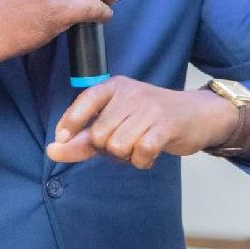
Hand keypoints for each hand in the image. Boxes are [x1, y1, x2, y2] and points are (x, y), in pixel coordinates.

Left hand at [45, 76, 238, 167]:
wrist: (197, 114)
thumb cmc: (149, 120)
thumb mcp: (115, 122)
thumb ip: (83, 138)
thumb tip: (52, 149)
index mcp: (113, 87)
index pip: (84, 102)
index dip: (69, 123)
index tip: (60, 139)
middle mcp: (130, 93)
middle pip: (99, 135)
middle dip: (107, 149)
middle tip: (124, 143)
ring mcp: (149, 108)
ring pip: (118, 146)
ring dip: (126, 156)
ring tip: (138, 146)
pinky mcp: (166, 125)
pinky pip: (141, 152)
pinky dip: (142, 161)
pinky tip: (149, 154)